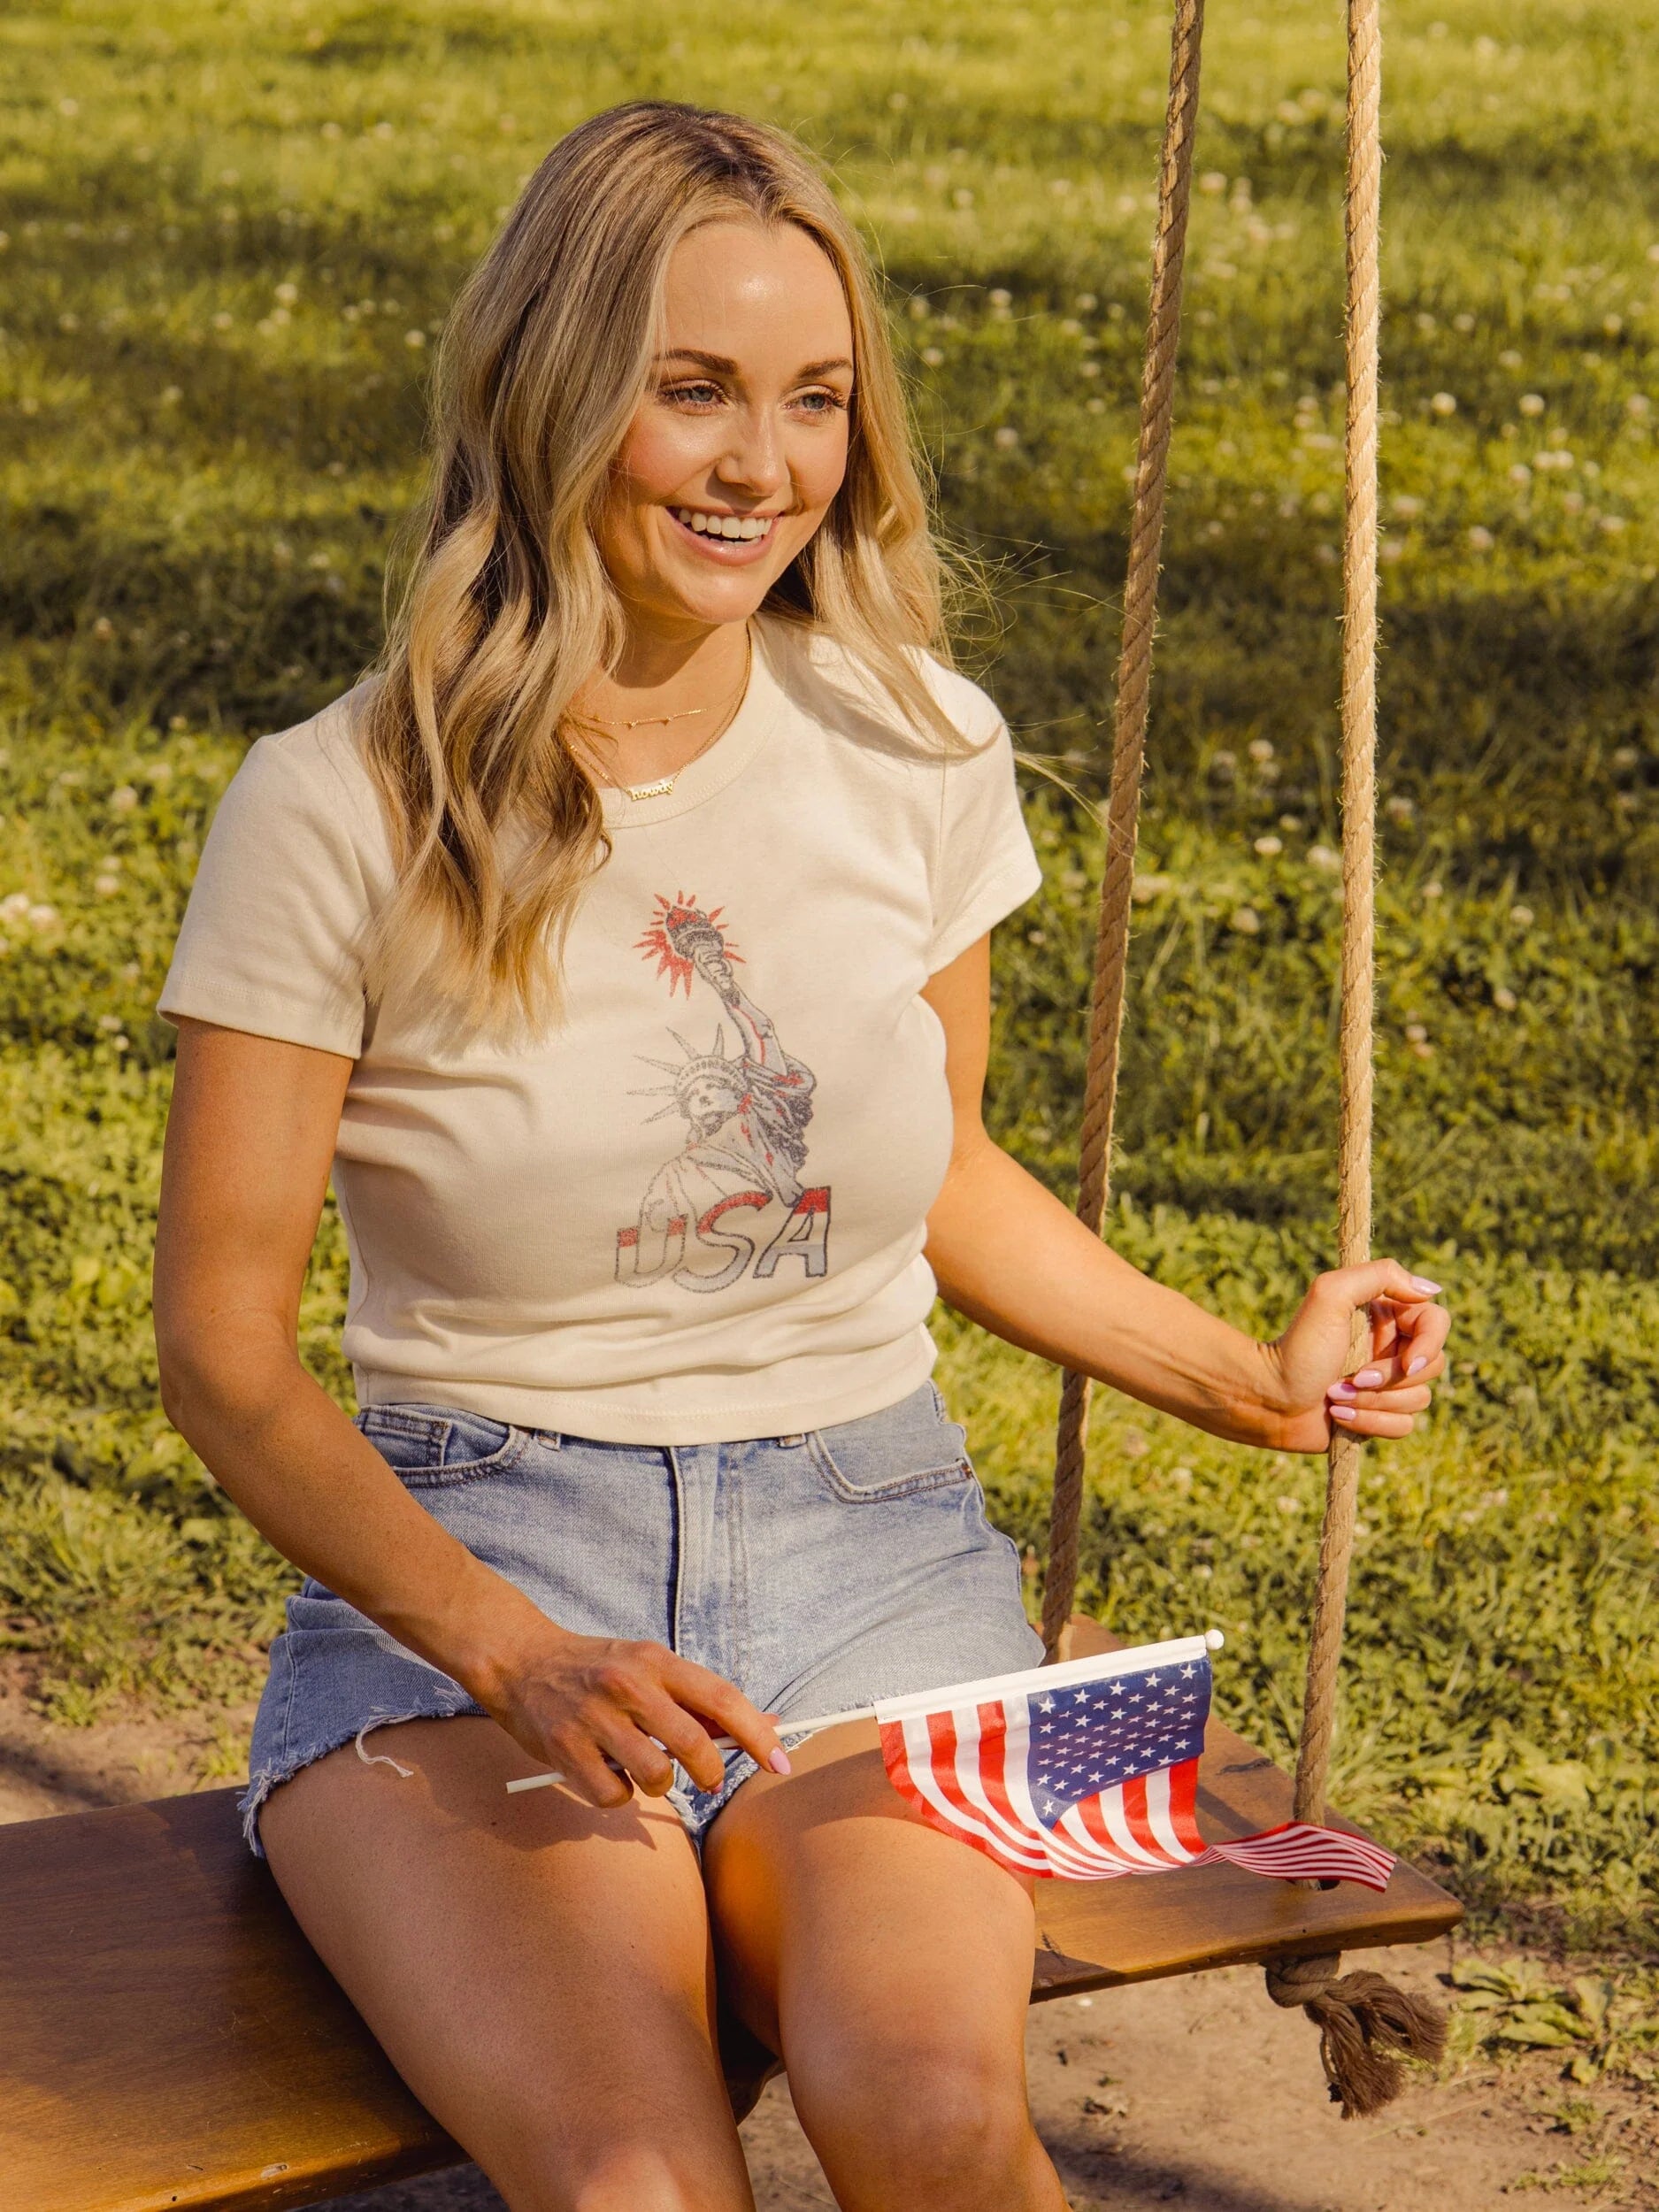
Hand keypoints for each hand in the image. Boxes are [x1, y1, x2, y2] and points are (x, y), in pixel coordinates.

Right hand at [482, 1626, 788, 1807]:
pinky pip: (613, 1797)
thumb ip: (699, 1700)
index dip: (757, 1735)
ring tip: (641, 1766)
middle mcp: (627, 1686)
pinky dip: (618, 1796)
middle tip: (707, 1779)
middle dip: (710, 1773)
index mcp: (656, 1661)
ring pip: (656, 1776)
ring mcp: (594, 1719)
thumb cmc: (597, 1669)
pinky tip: (606, 1773)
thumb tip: (766, 1727)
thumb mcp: (648, 1669)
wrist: (519, 1661)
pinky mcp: (565, 1750)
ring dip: (659, 1784)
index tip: (780, 1762)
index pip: (720, 1698)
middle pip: (693, 1745)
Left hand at [1264, 1260, 1448, 1451]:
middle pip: (1432, 1366)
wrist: (1267, 1397)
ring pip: (1419, 1399)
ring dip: (1376, 1402)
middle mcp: (1392, 1347)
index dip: (1429, 1346)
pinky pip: (1403, 1426)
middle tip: (1354, 1377)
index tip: (1407, 1362)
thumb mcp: (1330, 1295)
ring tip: (1335, 1396)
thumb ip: (1380, 1275)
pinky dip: (1371, 1423)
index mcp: (1387, 1315)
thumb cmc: (1297, 1346)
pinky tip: (1338, 1416)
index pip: (1437, 1323)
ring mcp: (1387, 1383)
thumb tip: (1430, 1290)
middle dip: (1391, 1379)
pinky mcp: (1380, 1415)